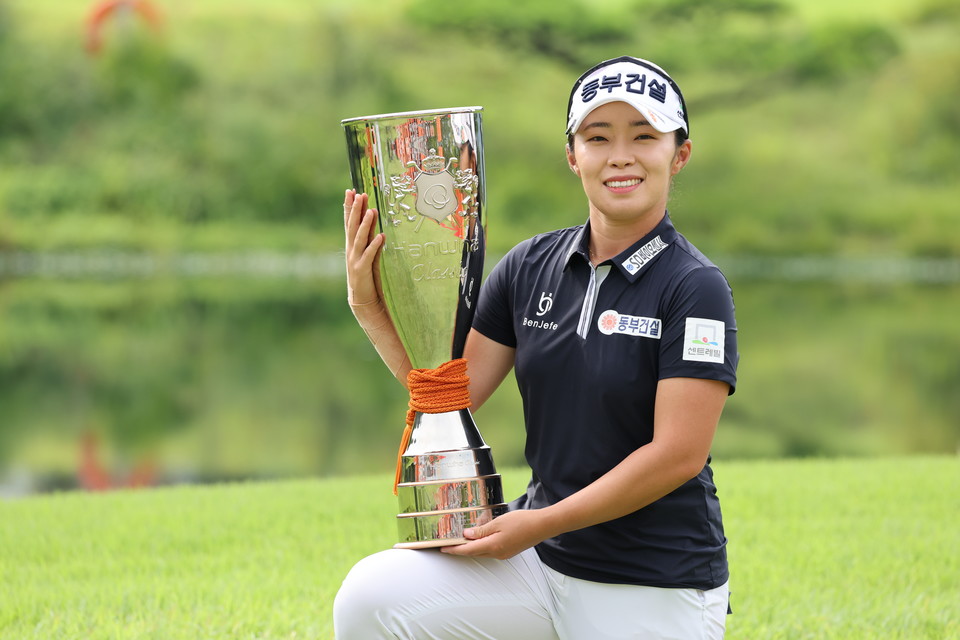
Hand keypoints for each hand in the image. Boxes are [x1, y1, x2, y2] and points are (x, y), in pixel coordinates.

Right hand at [343, 189, 384, 313]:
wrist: (362, 299)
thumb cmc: (366, 275)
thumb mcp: (367, 254)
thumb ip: (370, 239)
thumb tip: (375, 224)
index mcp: (352, 244)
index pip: (349, 222)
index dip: (349, 207)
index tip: (351, 191)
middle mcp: (351, 250)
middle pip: (352, 226)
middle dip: (355, 210)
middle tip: (359, 194)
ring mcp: (355, 259)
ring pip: (359, 238)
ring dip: (365, 224)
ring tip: (371, 211)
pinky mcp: (362, 270)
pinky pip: (369, 255)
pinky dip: (375, 245)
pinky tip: (381, 236)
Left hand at [440, 509, 550, 559]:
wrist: (542, 526)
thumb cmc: (521, 521)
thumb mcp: (498, 522)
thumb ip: (481, 531)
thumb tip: (466, 536)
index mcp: (493, 546)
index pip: (468, 550)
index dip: (454, 550)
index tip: (442, 548)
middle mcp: (497, 553)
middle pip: (474, 553)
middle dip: (461, 549)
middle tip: (448, 543)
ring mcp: (504, 554)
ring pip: (482, 552)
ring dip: (471, 547)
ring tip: (461, 540)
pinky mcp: (509, 551)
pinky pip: (491, 550)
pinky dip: (482, 546)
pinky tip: (479, 539)